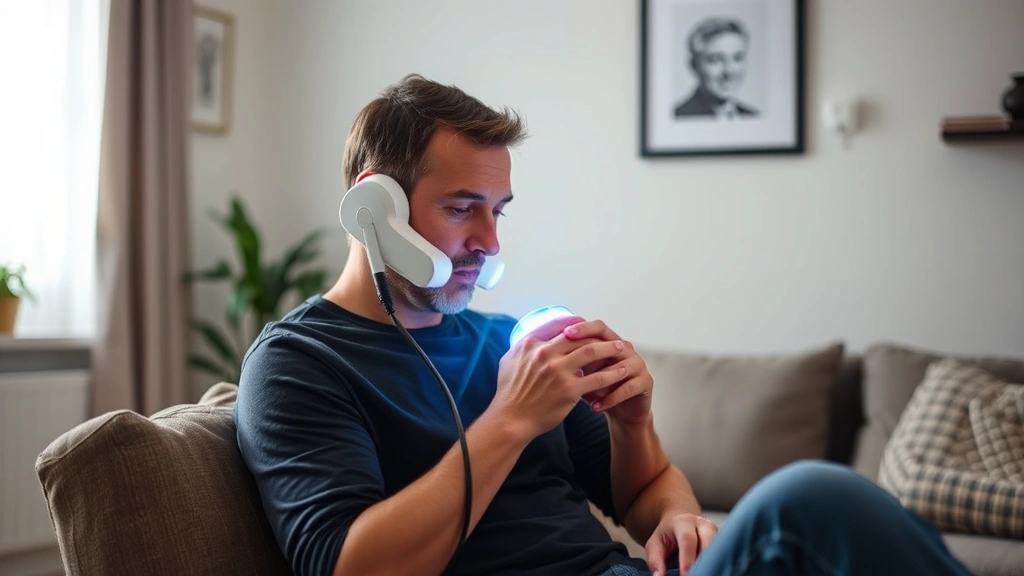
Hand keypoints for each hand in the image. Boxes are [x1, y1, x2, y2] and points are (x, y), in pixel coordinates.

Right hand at [492, 315, 630, 440]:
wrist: (510, 421)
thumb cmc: (509, 394)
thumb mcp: (509, 362)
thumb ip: (523, 348)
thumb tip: (530, 338)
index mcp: (530, 344)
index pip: (559, 325)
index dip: (577, 324)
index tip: (588, 326)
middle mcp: (544, 354)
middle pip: (578, 336)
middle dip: (598, 335)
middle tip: (612, 337)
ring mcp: (558, 371)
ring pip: (591, 352)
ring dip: (610, 349)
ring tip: (621, 349)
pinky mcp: (569, 390)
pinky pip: (597, 378)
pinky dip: (611, 374)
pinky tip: (621, 372)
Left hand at [562, 320, 653, 425]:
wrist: (619, 410)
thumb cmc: (595, 388)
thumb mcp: (579, 372)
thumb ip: (568, 358)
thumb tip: (542, 347)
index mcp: (609, 341)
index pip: (597, 327)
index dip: (583, 328)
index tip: (564, 333)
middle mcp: (626, 348)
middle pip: (611, 341)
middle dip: (592, 350)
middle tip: (574, 361)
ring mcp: (638, 363)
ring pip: (620, 366)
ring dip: (600, 380)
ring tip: (582, 392)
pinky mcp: (645, 381)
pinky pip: (628, 387)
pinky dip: (610, 398)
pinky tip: (595, 407)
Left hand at [644, 512, 717, 575]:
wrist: (679, 520)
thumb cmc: (667, 534)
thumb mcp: (654, 544)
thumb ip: (655, 561)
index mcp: (684, 522)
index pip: (688, 540)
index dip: (687, 559)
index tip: (685, 575)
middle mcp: (703, 524)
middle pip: (708, 543)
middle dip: (704, 563)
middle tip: (697, 575)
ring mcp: (715, 532)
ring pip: (719, 549)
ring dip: (712, 564)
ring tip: (704, 573)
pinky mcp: (722, 540)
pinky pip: (724, 553)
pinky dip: (717, 564)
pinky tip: (711, 571)